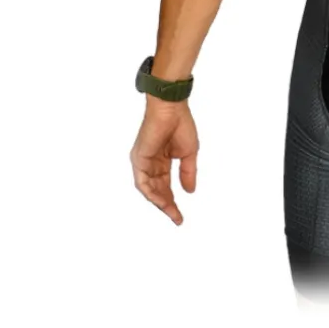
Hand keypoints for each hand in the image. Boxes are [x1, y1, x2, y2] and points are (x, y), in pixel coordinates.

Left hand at [130, 99, 198, 224]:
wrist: (172, 109)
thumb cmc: (181, 125)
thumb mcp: (189, 154)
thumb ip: (188, 173)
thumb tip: (190, 191)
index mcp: (161, 161)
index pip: (165, 186)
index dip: (172, 201)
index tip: (180, 216)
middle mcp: (149, 163)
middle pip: (156, 190)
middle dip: (166, 205)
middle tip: (176, 218)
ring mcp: (142, 162)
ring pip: (148, 189)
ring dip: (159, 202)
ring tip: (171, 212)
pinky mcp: (138, 158)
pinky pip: (142, 182)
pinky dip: (151, 193)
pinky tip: (161, 201)